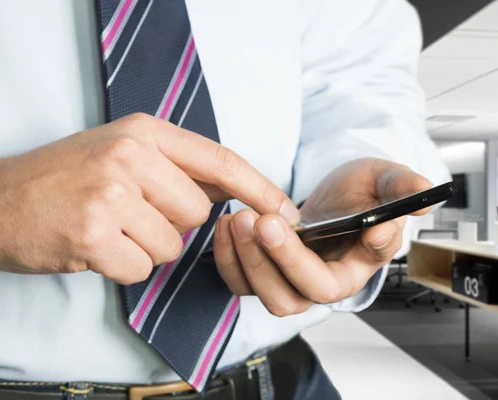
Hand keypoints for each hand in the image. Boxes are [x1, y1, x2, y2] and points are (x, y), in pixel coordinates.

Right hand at [0, 113, 299, 283]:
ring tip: (107, 229)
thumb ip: (173, 166)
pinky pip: (141, 267)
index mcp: (141, 131)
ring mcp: (110, 194)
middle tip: (129, 216)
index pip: (220, 161)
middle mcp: (129, 156)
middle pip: (198, 213)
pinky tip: (93, 247)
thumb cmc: (58, 178)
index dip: (259, 188)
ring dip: (144, 247)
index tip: (284, 211)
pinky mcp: (93, 234)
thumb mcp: (117, 150)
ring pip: (172, 245)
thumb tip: (231, 189)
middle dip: (172, 224)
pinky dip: (122, 267)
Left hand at [213, 158, 432, 315]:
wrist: (331, 197)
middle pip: (294, 296)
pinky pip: (238, 280)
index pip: (338, 281)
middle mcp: (318, 284)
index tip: (344, 225)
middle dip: (276, 260)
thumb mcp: (383, 180)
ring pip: (263, 293)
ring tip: (238, 217)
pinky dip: (227, 257)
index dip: (331, 259)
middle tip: (263, 221)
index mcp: (352, 271)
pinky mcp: (261, 271)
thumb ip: (402, 187)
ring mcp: (286, 281)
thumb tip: (421, 196)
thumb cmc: (358, 193)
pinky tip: (224, 223)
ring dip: (246, 259)